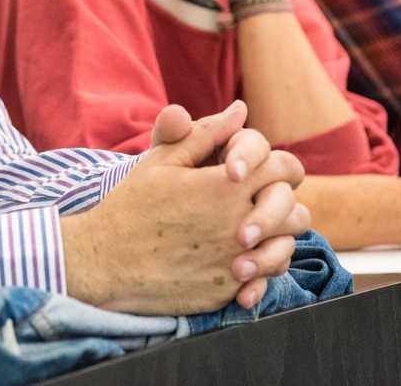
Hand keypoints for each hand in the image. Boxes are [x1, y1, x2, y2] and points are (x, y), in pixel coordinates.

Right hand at [63, 103, 306, 313]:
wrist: (105, 261)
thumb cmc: (132, 204)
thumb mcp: (163, 160)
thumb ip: (206, 133)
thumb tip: (240, 110)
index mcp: (228, 185)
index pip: (283, 167)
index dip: (274, 165)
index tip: (255, 171)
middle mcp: (240, 223)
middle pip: (295, 210)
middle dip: (281, 203)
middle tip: (259, 201)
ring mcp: (237, 261)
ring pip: (287, 248)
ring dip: (277, 237)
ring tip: (253, 231)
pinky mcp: (228, 290)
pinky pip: (266, 279)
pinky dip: (260, 269)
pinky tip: (240, 259)